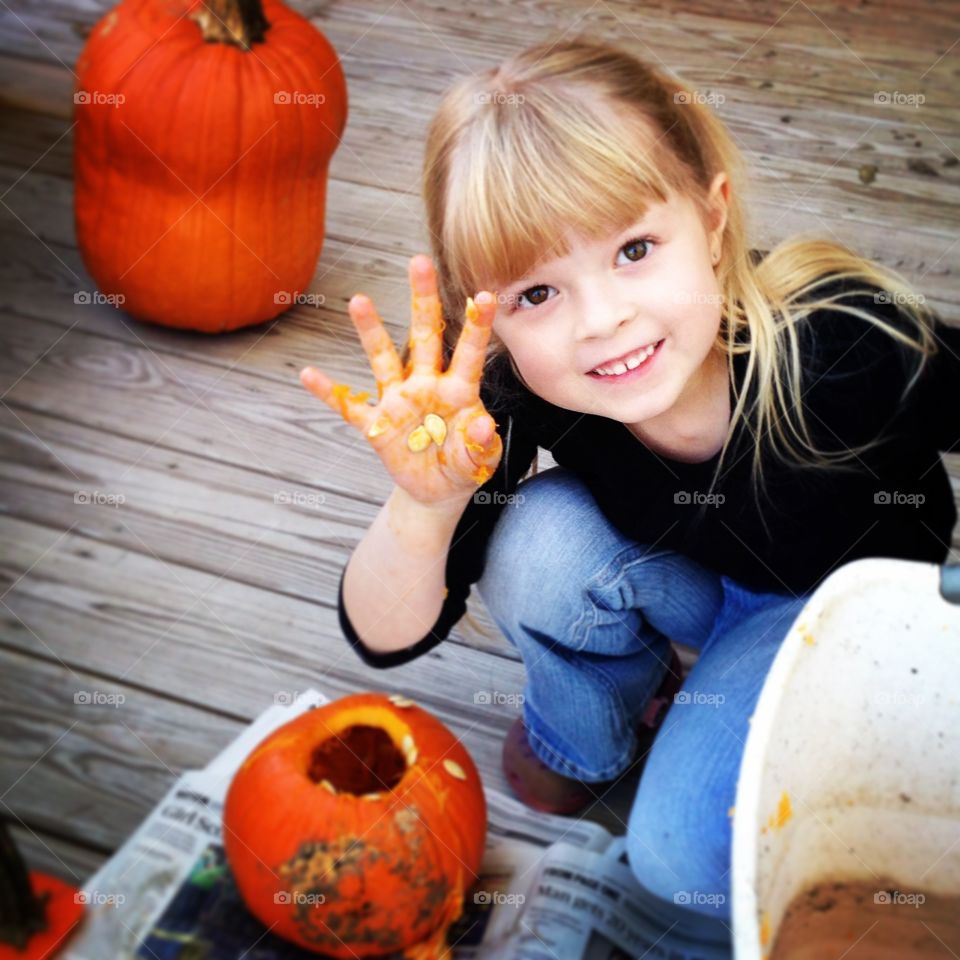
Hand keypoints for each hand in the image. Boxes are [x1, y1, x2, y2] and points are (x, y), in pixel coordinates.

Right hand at [300, 255, 503, 507]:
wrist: (438, 490)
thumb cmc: (464, 466)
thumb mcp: (480, 462)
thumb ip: (481, 445)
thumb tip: (482, 426)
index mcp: (459, 392)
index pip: (469, 353)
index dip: (476, 326)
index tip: (486, 295)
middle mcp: (426, 386)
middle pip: (424, 337)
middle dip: (422, 300)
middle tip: (419, 260)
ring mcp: (398, 402)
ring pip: (383, 360)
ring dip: (371, 332)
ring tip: (358, 300)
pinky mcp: (376, 426)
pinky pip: (349, 407)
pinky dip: (330, 393)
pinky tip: (308, 375)